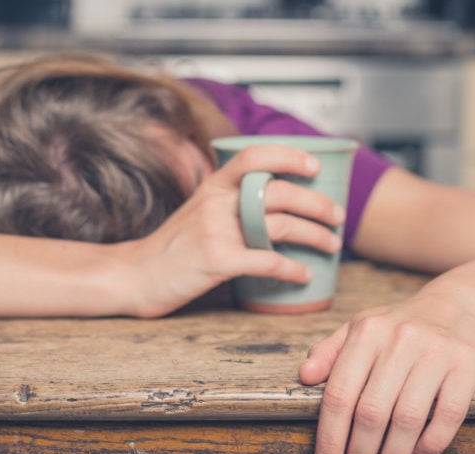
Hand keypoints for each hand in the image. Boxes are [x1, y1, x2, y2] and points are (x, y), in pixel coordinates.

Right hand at [120, 144, 344, 317]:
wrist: (136, 275)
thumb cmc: (172, 247)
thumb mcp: (198, 210)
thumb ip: (230, 200)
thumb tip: (275, 199)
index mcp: (212, 185)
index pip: (255, 156)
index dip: (289, 156)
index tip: (315, 168)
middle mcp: (215, 203)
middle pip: (280, 193)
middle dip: (318, 204)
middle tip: (338, 217)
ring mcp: (216, 231)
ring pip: (281, 225)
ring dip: (315, 235)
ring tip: (332, 245)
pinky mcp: (216, 262)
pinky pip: (267, 262)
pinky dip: (292, 269)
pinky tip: (304, 276)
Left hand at [299, 286, 474, 453]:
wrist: (459, 303)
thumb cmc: (400, 325)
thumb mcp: (361, 327)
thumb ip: (330, 351)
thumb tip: (304, 377)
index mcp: (367, 332)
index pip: (340, 394)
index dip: (330, 438)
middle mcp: (400, 339)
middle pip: (371, 412)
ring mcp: (436, 352)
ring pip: (407, 419)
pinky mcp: (467, 366)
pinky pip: (448, 416)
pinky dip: (430, 445)